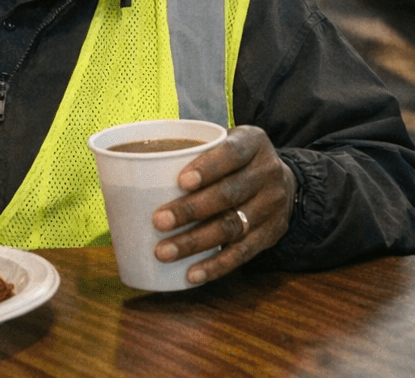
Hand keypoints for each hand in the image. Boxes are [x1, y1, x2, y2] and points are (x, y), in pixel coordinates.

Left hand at [149, 125, 296, 285]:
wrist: (286, 180)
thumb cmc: (234, 160)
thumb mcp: (223, 141)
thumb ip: (191, 150)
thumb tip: (128, 165)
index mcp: (253, 143)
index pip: (232, 153)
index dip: (208, 167)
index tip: (181, 181)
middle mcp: (268, 173)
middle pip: (229, 194)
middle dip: (191, 209)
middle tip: (158, 220)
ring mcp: (272, 206)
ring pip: (233, 227)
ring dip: (195, 242)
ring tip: (163, 251)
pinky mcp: (271, 234)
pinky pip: (243, 253)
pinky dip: (216, 265)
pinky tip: (192, 273)